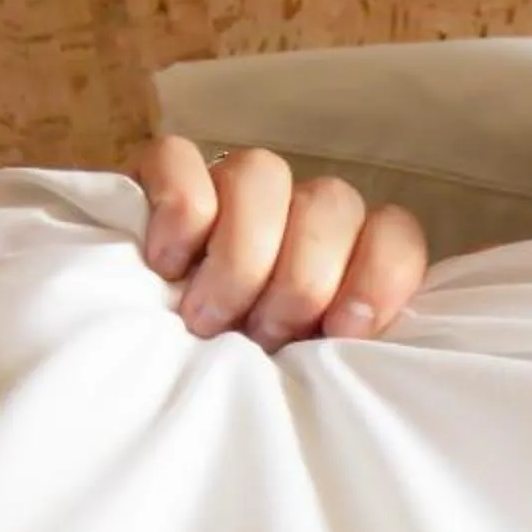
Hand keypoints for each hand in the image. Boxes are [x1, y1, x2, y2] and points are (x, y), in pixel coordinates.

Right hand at [130, 136, 430, 351]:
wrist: (137, 354)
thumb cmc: (235, 372)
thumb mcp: (295, 373)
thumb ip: (335, 350)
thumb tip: (355, 343)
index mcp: (344, 253)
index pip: (394, 232)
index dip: (377, 278)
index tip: (340, 331)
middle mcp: (296, 209)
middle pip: (331, 203)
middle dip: (298, 283)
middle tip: (259, 338)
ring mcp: (232, 183)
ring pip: (262, 173)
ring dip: (240, 256)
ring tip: (207, 318)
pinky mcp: (165, 171)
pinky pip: (180, 159)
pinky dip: (178, 214)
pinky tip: (166, 265)